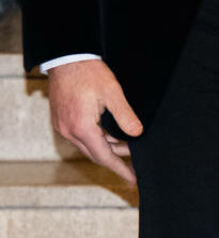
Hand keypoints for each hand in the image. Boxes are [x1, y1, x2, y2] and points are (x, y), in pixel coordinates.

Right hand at [47, 59, 142, 183]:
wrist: (67, 58)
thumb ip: (125, 115)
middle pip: (95, 153)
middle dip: (115, 159)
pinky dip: (96, 138)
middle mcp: (69, 131)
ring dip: (106, 147)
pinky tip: (109, 134)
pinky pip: (81, 136)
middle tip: (133, 164)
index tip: (132, 179)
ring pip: (88, 145)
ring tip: (126, 147)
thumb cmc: (89, 72)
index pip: (104, 156)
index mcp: (82, 128)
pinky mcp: (61, 120)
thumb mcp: (112, 92)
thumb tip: (137, 133)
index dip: (120, 168)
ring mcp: (63, 126)